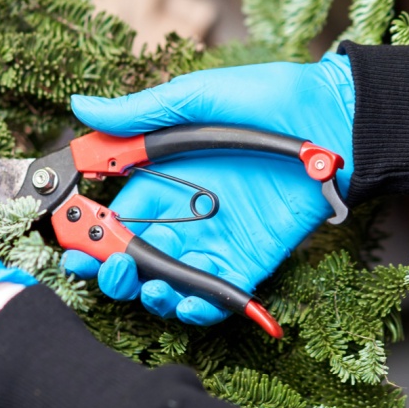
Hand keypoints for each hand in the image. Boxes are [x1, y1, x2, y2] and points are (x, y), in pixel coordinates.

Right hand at [63, 54, 354, 325]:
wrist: (336, 120)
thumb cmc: (270, 99)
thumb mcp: (198, 98)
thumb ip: (140, 113)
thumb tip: (81, 107)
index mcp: (166, 177)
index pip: (117, 214)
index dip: (91, 231)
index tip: (72, 241)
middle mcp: (186, 214)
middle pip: (134, 257)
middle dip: (112, 270)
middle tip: (105, 268)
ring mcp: (216, 241)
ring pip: (168, 283)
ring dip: (150, 293)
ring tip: (149, 286)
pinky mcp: (250, 263)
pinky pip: (216, 297)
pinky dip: (197, 308)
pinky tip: (186, 302)